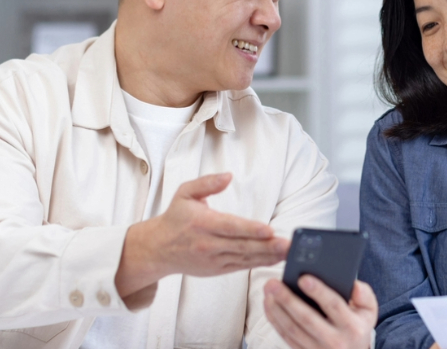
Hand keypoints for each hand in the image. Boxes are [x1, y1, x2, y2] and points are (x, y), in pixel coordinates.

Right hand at [115, 173, 288, 302]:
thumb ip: (206, 183)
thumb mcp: (185, 193)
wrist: (158, 249)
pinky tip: (275, 258)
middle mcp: (208, 244)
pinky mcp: (218, 269)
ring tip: (287, 252)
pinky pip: (242, 267)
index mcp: (202, 223)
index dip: (250, 230)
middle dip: (267, 246)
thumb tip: (228, 176)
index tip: (268, 230)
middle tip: (287, 244)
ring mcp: (214, 259)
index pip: (230, 227)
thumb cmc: (175, 218)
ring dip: (268, 256)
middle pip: (242, 246)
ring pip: (245, 259)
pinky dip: (259, 263)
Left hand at [264, 276, 377, 348]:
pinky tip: (269, 304)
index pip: (334, 306)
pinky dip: (275, 320)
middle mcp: (335, 341)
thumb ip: (364, 294)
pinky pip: (286, 336)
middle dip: (288, 300)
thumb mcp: (369, 311)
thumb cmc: (358, 327)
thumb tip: (352, 284)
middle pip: (307, 318)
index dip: (318, 292)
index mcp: (352, 327)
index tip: (304, 277)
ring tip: (268, 291)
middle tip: (273, 283)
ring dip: (276, 309)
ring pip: (292, 329)